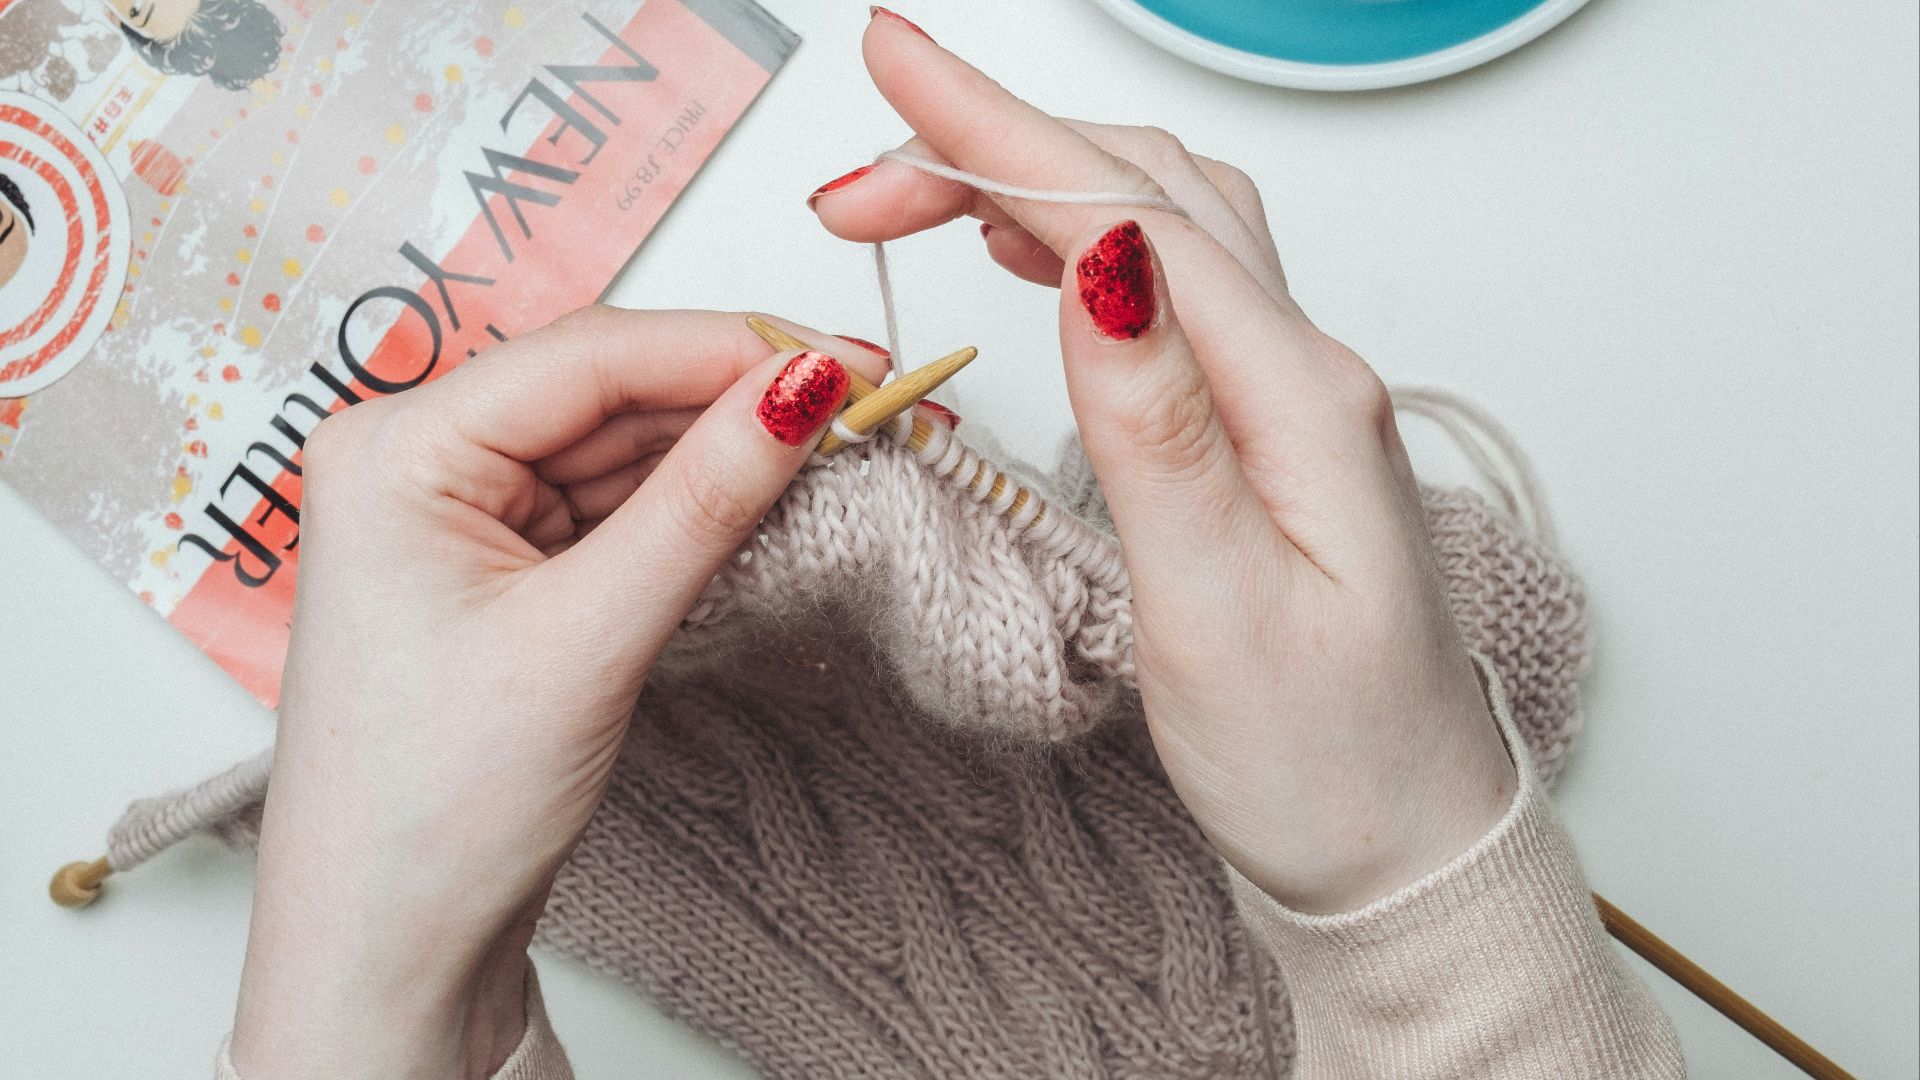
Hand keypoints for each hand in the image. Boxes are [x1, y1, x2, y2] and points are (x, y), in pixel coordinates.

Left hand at [230, 309, 881, 1078]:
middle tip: (872, 401)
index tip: (850, 363)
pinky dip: (696, 503)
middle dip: (743, 397)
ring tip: (843, 448)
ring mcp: (464, 515)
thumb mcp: (588, 638)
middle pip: (613, 390)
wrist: (390, 945)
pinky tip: (771, 495)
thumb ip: (703, 503)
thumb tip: (805, 391)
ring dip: (729, 450)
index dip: (733, 349)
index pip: (593, 356)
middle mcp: (420, 462)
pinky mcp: (506, 565)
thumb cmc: (430, 809)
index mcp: (397, 449)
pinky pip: (618, 505)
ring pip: (625, 446)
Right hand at [812, 12, 1517, 914]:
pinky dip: (1089, 239)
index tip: (894, 64)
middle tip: (860, 164)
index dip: (999, 132)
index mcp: (1297, 399)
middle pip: (1145, 192)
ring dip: (1041, 179)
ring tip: (919, 184)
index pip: (1131, 214)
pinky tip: (1037, 254)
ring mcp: (1291, 397)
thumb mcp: (1220, 611)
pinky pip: (1176, 288)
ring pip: (1162, 226)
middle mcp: (1306, 374)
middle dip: (996, 142)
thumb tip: (1100, 259)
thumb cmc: (1323, 760)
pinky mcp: (1267, 431)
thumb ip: (1158, 427)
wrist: (1404, 845)